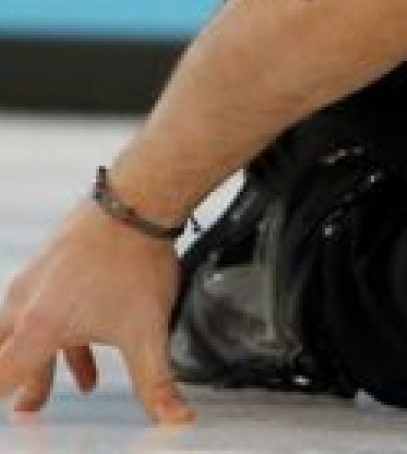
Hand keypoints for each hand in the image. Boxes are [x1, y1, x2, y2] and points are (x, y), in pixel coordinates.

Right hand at [0, 202, 192, 423]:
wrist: (137, 201)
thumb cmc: (134, 262)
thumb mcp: (147, 333)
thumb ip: (156, 383)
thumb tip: (176, 419)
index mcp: (37, 328)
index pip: (1, 376)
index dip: (4, 393)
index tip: (14, 410)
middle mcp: (25, 303)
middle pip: (9, 356)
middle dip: (23, 385)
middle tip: (30, 410)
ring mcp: (35, 280)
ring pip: (27, 330)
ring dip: (46, 360)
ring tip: (68, 385)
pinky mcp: (52, 264)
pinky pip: (45, 307)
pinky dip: (63, 332)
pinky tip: (89, 346)